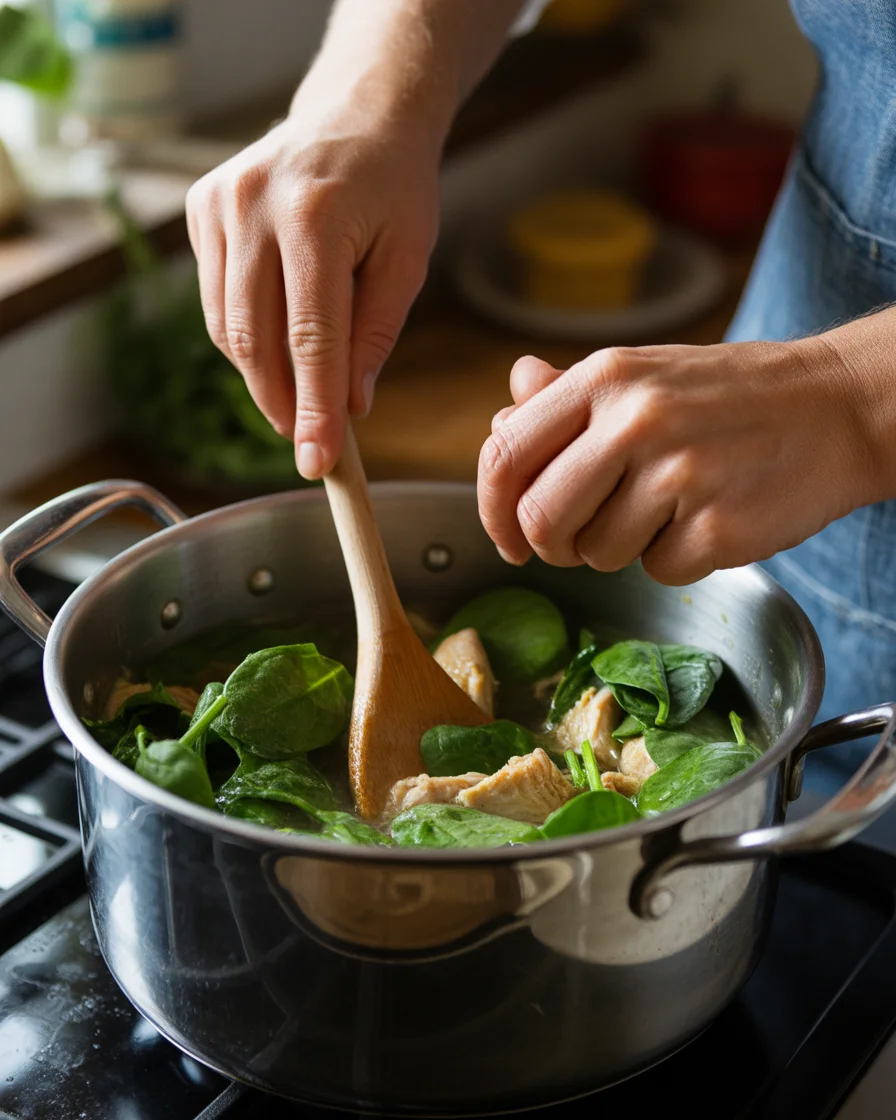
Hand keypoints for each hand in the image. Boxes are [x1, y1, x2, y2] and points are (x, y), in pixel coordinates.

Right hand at [186, 105, 439, 478]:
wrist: (357, 113)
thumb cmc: (395, 187)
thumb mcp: (407, 259)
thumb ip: (375, 335)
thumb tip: (348, 409)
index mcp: (315, 217)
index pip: (310, 338)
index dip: (313, 409)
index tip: (319, 464)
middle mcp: (254, 206)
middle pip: (256, 339)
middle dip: (282, 404)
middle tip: (307, 443)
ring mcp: (218, 204)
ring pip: (228, 328)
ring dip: (262, 377)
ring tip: (299, 395)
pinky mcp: (201, 209)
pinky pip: (216, 300)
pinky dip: (245, 337)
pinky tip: (277, 342)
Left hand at [478, 338, 871, 584]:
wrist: (837, 408)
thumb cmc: (729, 396)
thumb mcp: (642, 374)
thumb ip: (565, 398)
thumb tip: (501, 414)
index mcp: (605, 378)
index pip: (504, 454)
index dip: (491, 508)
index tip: (506, 536)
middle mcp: (636, 420)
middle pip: (541, 521)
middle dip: (553, 546)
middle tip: (584, 538)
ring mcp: (680, 474)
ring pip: (597, 555)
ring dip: (620, 550)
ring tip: (665, 510)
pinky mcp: (719, 527)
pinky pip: (658, 572)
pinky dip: (674, 561)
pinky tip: (704, 521)